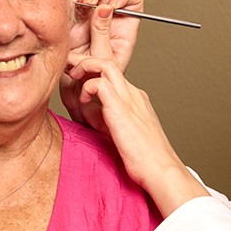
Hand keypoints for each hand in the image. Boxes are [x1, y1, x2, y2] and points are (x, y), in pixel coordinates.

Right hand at [60, 0, 142, 127]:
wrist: (75, 96)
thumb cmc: (95, 86)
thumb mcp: (103, 59)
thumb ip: (103, 32)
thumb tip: (105, 8)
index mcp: (123, 29)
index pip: (132, 2)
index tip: (114, 3)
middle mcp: (107, 23)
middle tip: (94, 2)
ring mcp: (89, 21)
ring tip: (83, 6)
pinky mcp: (72, 24)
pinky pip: (72, 4)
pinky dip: (70, 1)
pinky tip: (71, 11)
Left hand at [66, 53, 205, 216]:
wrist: (162, 170)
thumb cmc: (145, 160)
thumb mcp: (124, 133)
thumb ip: (108, 122)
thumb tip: (91, 116)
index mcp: (135, 99)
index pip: (112, 73)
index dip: (93, 69)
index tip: (76, 74)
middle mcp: (134, 94)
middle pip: (108, 62)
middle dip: (84, 60)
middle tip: (68, 66)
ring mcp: (129, 99)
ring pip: (105, 65)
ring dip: (84, 66)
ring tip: (73, 76)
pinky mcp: (121, 109)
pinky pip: (99, 84)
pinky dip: (86, 87)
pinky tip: (82, 101)